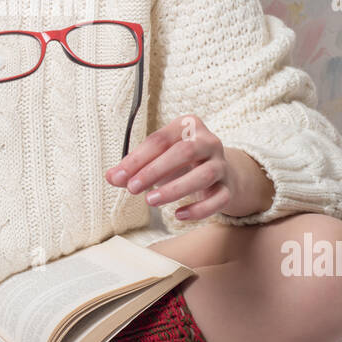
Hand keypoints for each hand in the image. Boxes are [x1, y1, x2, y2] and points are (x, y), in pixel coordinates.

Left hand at [104, 114, 235, 221]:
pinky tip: (178, 215)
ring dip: (175, 189)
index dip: (137, 158)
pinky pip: (218, 199)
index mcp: (188, 126)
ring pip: (203, 175)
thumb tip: (112, 177)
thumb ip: (135, 167)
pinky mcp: (229, 187)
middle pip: (183, 152)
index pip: (160, 139)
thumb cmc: (183, 163)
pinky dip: (198, 209)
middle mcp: (208, 141)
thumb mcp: (159, 159)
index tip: (119, 177)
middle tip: (132, 188)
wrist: (221, 173)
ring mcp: (222, 164)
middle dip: (155, 171)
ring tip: (151, 200)